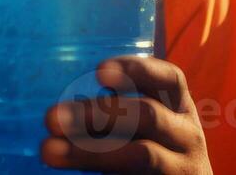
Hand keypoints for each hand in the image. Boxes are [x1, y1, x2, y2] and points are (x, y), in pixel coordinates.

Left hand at [40, 56, 212, 172]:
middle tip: (50, 118)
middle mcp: (186, 135)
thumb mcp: (145, 126)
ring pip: (141, 155)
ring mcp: (182, 167)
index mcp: (178, 107)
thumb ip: (113, 116)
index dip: (137, 70)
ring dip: (90, 152)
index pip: (168, 78)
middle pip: (148, 115)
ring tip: (49, 150)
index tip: (98, 72)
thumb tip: (57, 115)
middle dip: (98, 114)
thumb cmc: (156, 150)